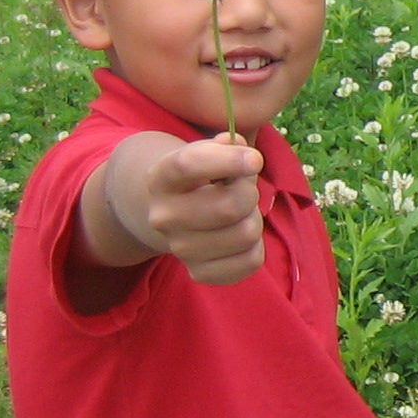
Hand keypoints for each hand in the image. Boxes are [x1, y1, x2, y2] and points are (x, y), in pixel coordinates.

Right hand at [83, 131, 266, 284]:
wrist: (176, 214)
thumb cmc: (204, 177)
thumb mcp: (209, 153)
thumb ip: (229, 145)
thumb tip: (243, 151)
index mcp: (161, 178)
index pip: (189, 165)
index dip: (228, 160)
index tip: (256, 159)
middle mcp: (163, 216)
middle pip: (229, 206)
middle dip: (249, 194)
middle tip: (244, 191)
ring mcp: (179, 248)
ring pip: (245, 234)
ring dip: (254, 220)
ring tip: (240, 214)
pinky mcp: (199, 272)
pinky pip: (250, 261)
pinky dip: (256, 248)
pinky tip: (239, 237)